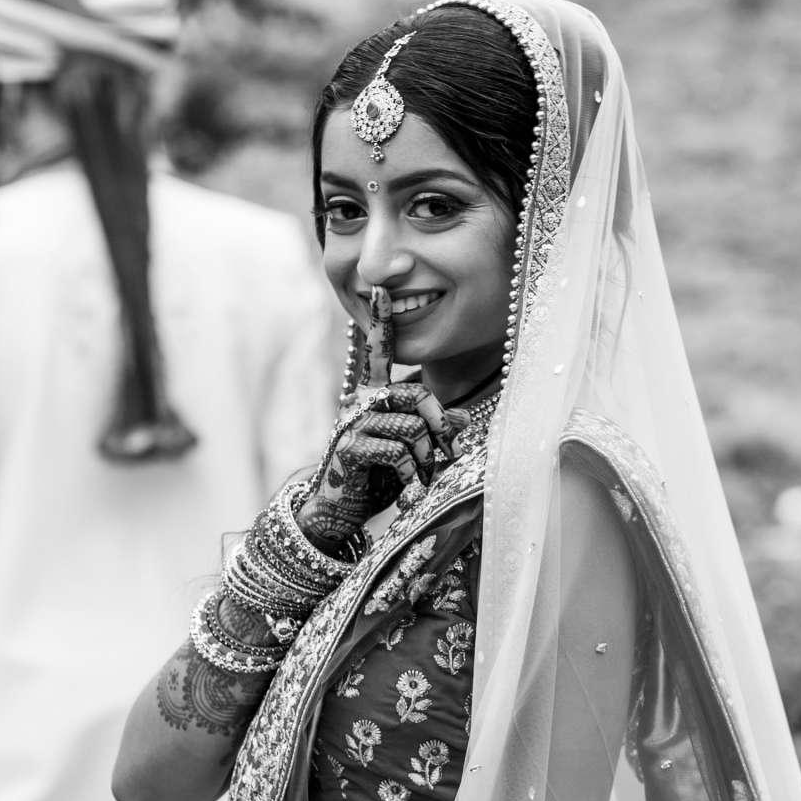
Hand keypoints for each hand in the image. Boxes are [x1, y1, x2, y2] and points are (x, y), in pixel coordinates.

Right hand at [296, 290, 466, 551]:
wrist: (336, 512)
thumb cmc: (374, 479)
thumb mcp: (410, 453)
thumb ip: (434, 432)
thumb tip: (465, 419)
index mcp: (372, 397)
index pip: (378, 354)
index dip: (380, 322)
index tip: (380, 289)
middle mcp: (361, 404)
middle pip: (416, 394)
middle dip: (439, 424)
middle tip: (445, 453)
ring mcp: (354, 425)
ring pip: (412, 426)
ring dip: (427, 458)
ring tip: (422, 479)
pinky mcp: (351, 450)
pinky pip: (398, 451)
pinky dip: (412, 475)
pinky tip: (406, 491)